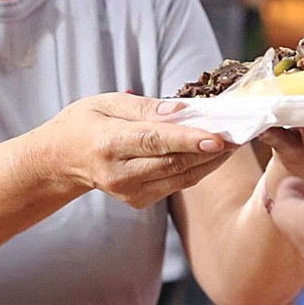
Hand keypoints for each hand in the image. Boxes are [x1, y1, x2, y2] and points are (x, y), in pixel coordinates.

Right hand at [35, 93, 237, 208]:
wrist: (61, 160)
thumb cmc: (85, 123)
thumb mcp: (107, 102)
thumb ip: (145, 107)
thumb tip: (181, 110)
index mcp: (107, 143)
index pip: (154, 141)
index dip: (188, 139)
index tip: (218, 136)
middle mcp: (118, 173)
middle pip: (174, 161)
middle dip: (212, 147)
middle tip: (242, 130)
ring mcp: (128, 192)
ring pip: (181, 176)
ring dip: (213, 159)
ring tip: (237, 139)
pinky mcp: (138, 201)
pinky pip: (177, 184)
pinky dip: (200, 167)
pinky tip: (216, 152)